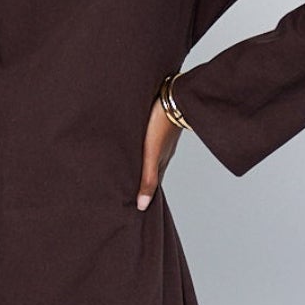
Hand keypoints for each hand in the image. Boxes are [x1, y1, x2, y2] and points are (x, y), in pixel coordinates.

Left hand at [136, 92, 183, 209]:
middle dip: (142, 183)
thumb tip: (142, 205)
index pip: (153, 185)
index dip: (146, 196)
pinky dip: (143, 152)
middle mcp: (163, 153)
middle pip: (152, 172)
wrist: (173, 96)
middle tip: (131, 194)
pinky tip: (137, 148)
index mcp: (161, 162)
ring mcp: (162, 140)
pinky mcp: (158, 127)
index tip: (137, 209)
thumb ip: (147, 178)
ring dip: (142, 167)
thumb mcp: (151, 155)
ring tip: (131, 173)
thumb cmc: (160, 125)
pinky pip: (150, 145)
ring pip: (151, 158)